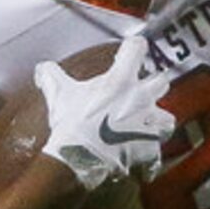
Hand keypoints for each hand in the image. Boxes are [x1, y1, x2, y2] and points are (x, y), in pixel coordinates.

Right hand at [34, 36, 175, 190]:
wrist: (80, 158)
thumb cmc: (71, 123)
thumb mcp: (57, 94)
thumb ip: (51, 76)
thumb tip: (42, 68)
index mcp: (121, 80)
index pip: (137, 48)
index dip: (134, 47)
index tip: (132, 49)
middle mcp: (142, 98)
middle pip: (161, 82)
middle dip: (152, 86)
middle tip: (140, 91)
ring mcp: (149, 125)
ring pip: (167, 118)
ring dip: (158, 122)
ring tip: (146, 127)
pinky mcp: (150, 150)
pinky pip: (156, 156)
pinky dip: (149, 160)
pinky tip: (140, 162)